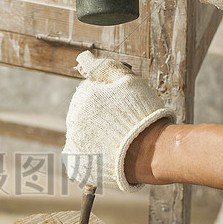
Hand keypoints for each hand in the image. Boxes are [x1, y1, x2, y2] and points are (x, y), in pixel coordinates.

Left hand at [63, 51, 174, 191]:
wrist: (150, 152)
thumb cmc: (143, 114)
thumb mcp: (128, 81)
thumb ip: (104, 67)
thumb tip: (82, 60)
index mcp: (84, 97)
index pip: (91, 94)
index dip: (110, 102)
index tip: (124, 110)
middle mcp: (73, 119)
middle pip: (85, 114)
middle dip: (101, 118)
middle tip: (122, 126)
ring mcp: (73, 142)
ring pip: (83, 135)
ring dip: (96, 136)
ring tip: (117, 142)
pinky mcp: (75, 163)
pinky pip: (80, 156)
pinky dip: (92, 155)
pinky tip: (108, 155)